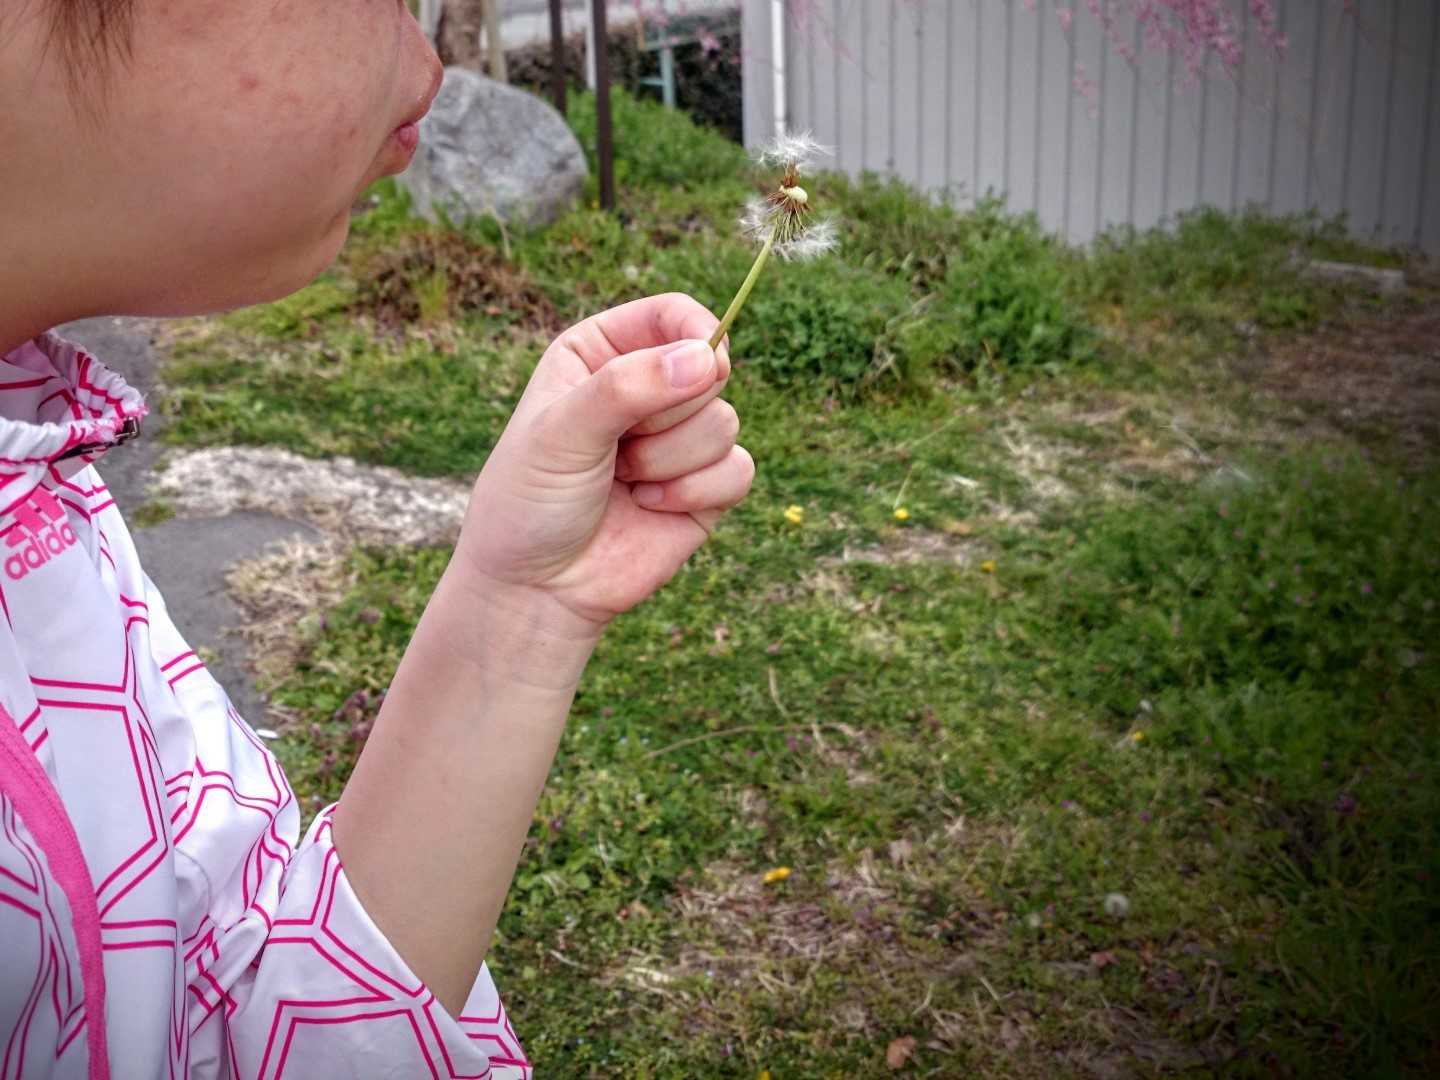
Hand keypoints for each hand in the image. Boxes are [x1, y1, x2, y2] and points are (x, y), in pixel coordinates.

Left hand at [456, 293, 754, 630]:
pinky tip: (651, 506)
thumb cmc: (531, 500)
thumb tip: (707, 359)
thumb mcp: (562, 432)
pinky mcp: (707, 486)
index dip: (696, 332)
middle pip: (708, 367)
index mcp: (603, 351)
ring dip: (672, 461)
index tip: (702, 362)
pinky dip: (695, 492)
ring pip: (726, 422)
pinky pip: (740, 469)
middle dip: (667, 416)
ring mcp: (680, 438)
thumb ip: (628, 386)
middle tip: (616, 447)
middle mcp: (648, 386)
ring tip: (625, 482)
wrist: (538, 586)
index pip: (672, 314)